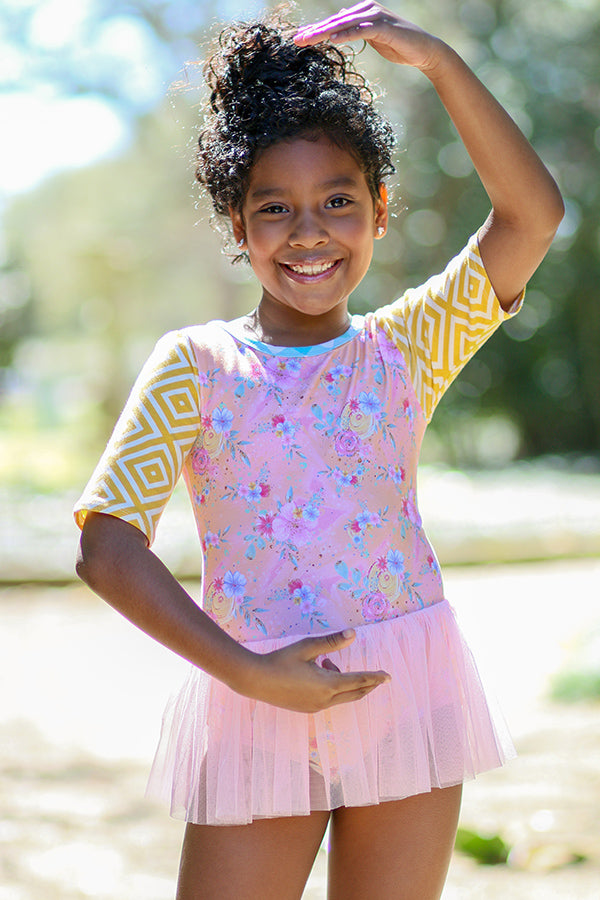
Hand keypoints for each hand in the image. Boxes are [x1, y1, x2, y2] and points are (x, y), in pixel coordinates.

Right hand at [240, 629, 390, 712]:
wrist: (256, 681)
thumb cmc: (281, 660)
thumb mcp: (307, 647)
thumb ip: (331, 642)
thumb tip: (353, 634)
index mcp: (328, 684)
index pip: (359, 680)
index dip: (375, 677)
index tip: (388, 676)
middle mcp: (325, 700)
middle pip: (355, 693)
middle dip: (368, 684)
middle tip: (378, 676)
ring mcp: (316, 707)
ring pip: (342, 697)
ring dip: (345, 682)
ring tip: (328, 661)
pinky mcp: (307, 709)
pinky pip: (330, 700)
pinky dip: (334, 688)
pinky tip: (319, 672)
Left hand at [294, 2, 442, 73]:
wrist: (423, 51)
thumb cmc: (399, 45)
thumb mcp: (372, 37)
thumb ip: (356, 29)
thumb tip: (340, 22)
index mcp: (362, 12)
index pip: (335, 22)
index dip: (316, 30)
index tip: (299, 39)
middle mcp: (367, 9)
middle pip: (336, 22)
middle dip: (315, 31)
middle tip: (296, 40)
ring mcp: (375, 17)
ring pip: (344, 25)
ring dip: (325, 33)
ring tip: (308, 41)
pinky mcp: (383, 27)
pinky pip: (360, 31)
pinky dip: (346, 35)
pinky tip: (332, 41)